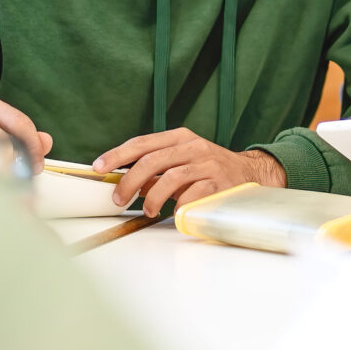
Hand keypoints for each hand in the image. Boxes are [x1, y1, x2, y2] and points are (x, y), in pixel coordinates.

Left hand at [94, 128, 286, 217]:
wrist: (251, 174)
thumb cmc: (210, 170)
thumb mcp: (182, 161)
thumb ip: (157, 168)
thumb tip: (124, 182)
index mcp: (180, 137)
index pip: (143, 143)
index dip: (118, 155)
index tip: (99, 168)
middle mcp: (193, 147)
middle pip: (152, 160)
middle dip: (129, 181)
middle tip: (118, 198)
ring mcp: (207, 164)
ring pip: (170, 178)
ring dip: (152, 197)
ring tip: (148, 210)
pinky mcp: (218, 184)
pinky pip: (191, 196)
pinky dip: (178, 206)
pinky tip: (175, 212)